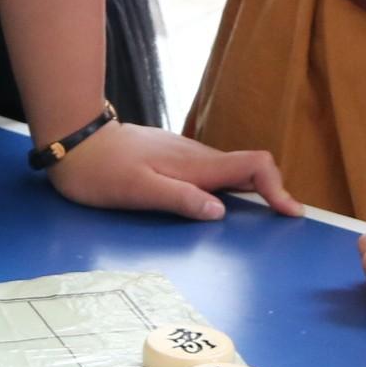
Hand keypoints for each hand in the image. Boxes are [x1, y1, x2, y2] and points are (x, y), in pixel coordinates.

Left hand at [48, 122, 299, 222]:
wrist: (75, 141)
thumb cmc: (101, 170)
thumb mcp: (138, 190)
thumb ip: (180, 199)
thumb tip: (220, 212)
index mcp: (195, 165)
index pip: (253, 164)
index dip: (278, 186)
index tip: (290, 212)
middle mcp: (197, 157)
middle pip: (248, 170)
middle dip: (270, 194)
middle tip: (282, 224)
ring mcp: (186, 156)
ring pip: (230, 173)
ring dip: (250, 194)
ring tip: (259, 223)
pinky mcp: (174, 160)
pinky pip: (211, 174)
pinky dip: (227, 190)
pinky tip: (219, 208)